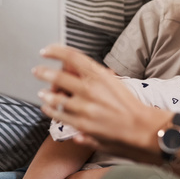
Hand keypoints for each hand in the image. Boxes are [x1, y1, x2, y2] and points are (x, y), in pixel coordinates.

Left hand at [33, 45, 166, 158]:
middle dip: (44, 72)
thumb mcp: (115, 82)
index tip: (45, 50)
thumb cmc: (130, 105)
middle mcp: (90, 89)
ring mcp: (84, 107)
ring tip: (42, 93)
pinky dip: (50, 110)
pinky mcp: (81, 124)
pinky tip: (47, 108)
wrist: (142, 128)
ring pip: (55, 97)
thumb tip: (76, 71)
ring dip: (46, 93)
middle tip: (37, 70)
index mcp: (100, 75)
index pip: (72, 57)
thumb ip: (96, 76)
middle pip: (58, 76)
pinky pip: (59, 115)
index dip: (55, 51)